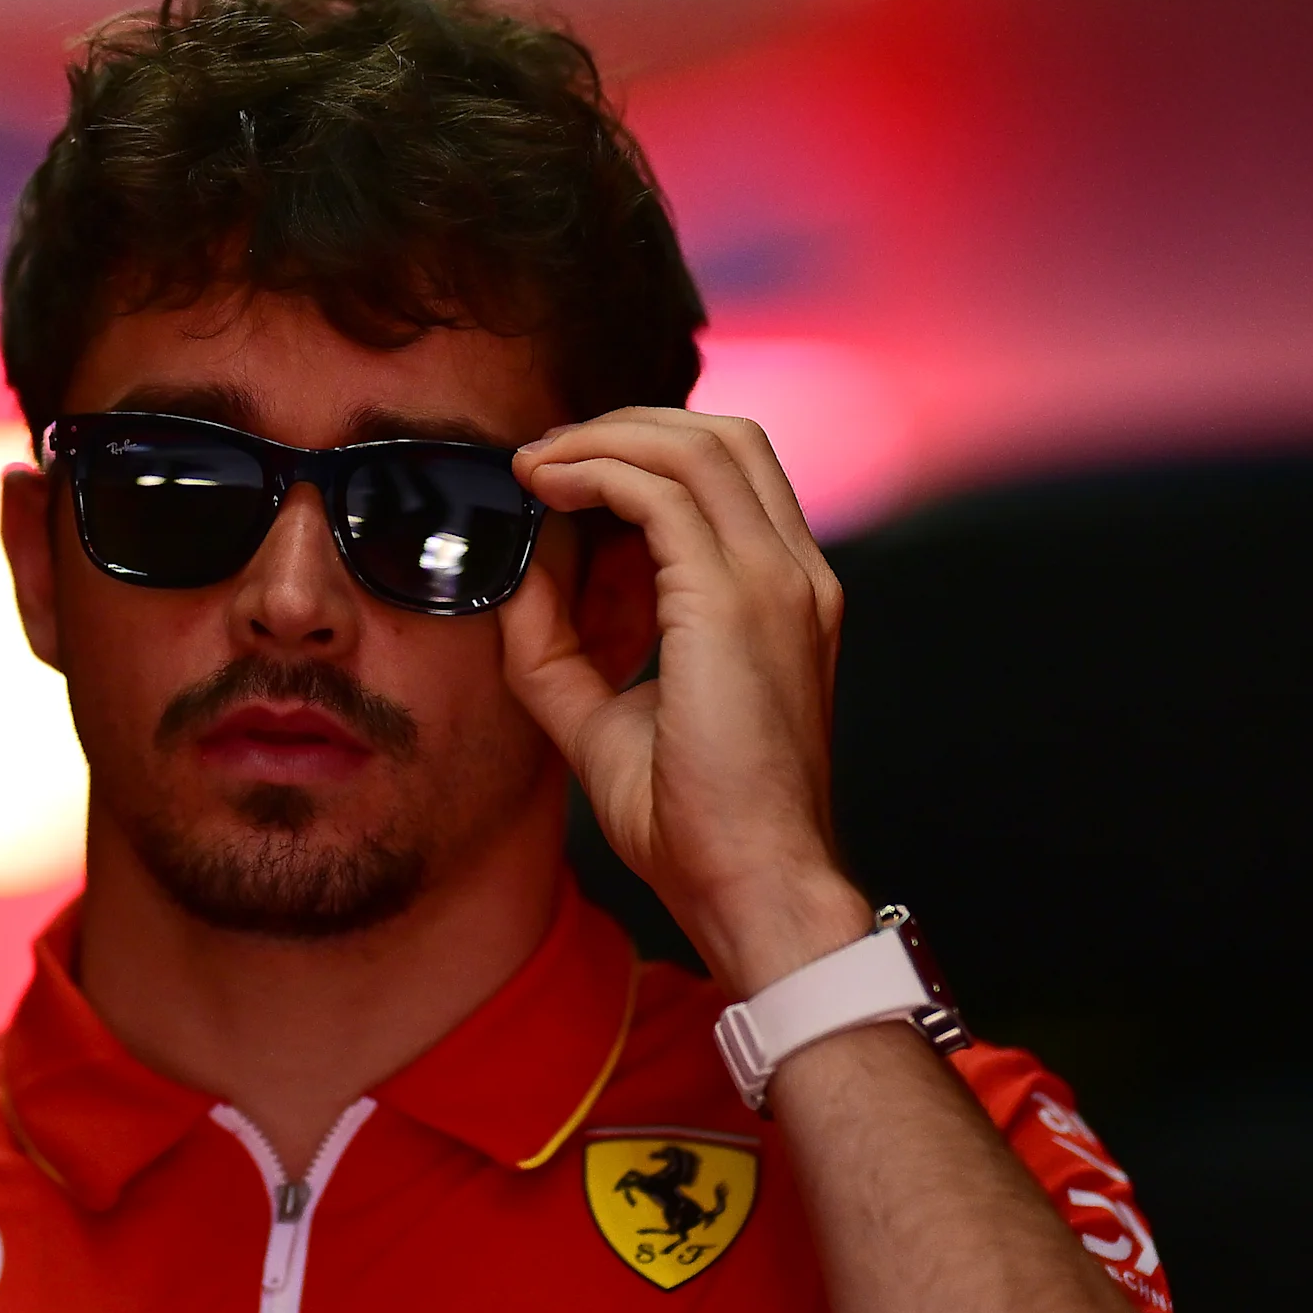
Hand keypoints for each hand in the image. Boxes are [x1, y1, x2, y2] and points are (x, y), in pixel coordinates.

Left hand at [497, 409, 872, 994]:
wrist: (752, 885)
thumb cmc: (695, 824)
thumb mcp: (605, 719)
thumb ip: (561, 645)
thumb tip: (518, 575)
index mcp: (784, 598)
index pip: (727, 480)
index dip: (641, 458)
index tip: (561, 478)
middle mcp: (795, 575)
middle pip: (723, 437)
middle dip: (625, 427)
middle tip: (542, 455)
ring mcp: (777, 581)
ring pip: (697, 444)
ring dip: (604, 438)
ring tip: (534, 465)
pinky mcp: (737, 599)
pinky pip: (662, 492)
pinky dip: (597, 472)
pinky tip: (545, 489)